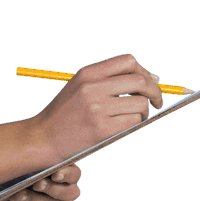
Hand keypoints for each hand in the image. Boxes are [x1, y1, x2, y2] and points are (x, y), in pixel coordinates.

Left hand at [6, 162, 81, 200]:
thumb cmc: (13, 172)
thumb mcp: (21, 162)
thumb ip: (33, 159)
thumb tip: (38, 153)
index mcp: (64, 173)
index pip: (75, 174)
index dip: (67, 174)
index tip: (54, 174)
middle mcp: (67, 191)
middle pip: (72, 193)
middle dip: (53, 189)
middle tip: (36, 184)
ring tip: (19, 194)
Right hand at [31, 53, 162, 164]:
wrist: (43, 138)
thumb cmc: (65, 114)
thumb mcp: (79, 86)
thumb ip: (109, 79)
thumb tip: (152, 78)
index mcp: (87, 73)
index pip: (128, 61)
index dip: (144, 71)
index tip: (148, 82)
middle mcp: (92, 88)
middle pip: (140, 81)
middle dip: (155, 92)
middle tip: (157, 101)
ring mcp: (97, 109)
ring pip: (140, 104)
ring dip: (145, 111)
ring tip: (136, 116)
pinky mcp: (102, 130)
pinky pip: (134, 122)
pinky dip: (136, 124)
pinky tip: (127, 126)